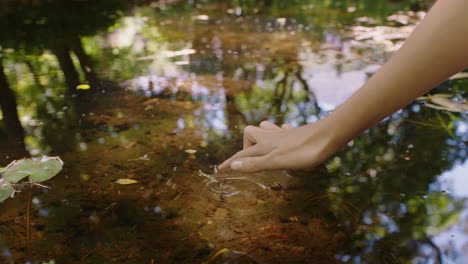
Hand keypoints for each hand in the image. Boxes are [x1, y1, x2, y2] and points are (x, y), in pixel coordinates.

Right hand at [218, 120, 337, 172]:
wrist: (328, 136)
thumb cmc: (303, 151)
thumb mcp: (277, 162)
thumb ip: (255, 165)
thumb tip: (233, 166)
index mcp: (264, 145)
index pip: (242, 155)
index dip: (230, 163)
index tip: (219, 170)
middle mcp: (271, 137)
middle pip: (251, 134)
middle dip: (247, 145)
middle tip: (252, 159)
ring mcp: (284, 134)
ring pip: (266, 129)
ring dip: (262, 137)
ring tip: (264, 148)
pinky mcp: (296, 133)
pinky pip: (283, 131)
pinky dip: (280, 135)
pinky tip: (285, 138)